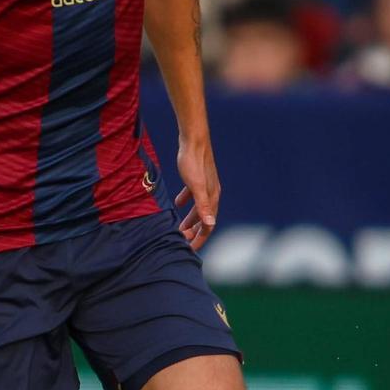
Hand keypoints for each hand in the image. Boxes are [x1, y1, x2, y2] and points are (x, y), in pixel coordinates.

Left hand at [175, 136, 219, 250]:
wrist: (193, 139)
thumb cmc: (193, 162)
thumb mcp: (196, 187)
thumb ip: (202, 206)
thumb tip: (210, 224)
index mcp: (212, 198)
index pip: (208, 225)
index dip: (199, 239)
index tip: (189, 249)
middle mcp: (211, 193)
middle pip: (204, 219)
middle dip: (194, 231)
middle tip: (181, 240)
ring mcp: (205, 186)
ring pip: (198, 208)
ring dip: (190, 219)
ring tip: (179, 227)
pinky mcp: (197, 178)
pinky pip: (193, 195)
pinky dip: (186, 202)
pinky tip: (177, 204)